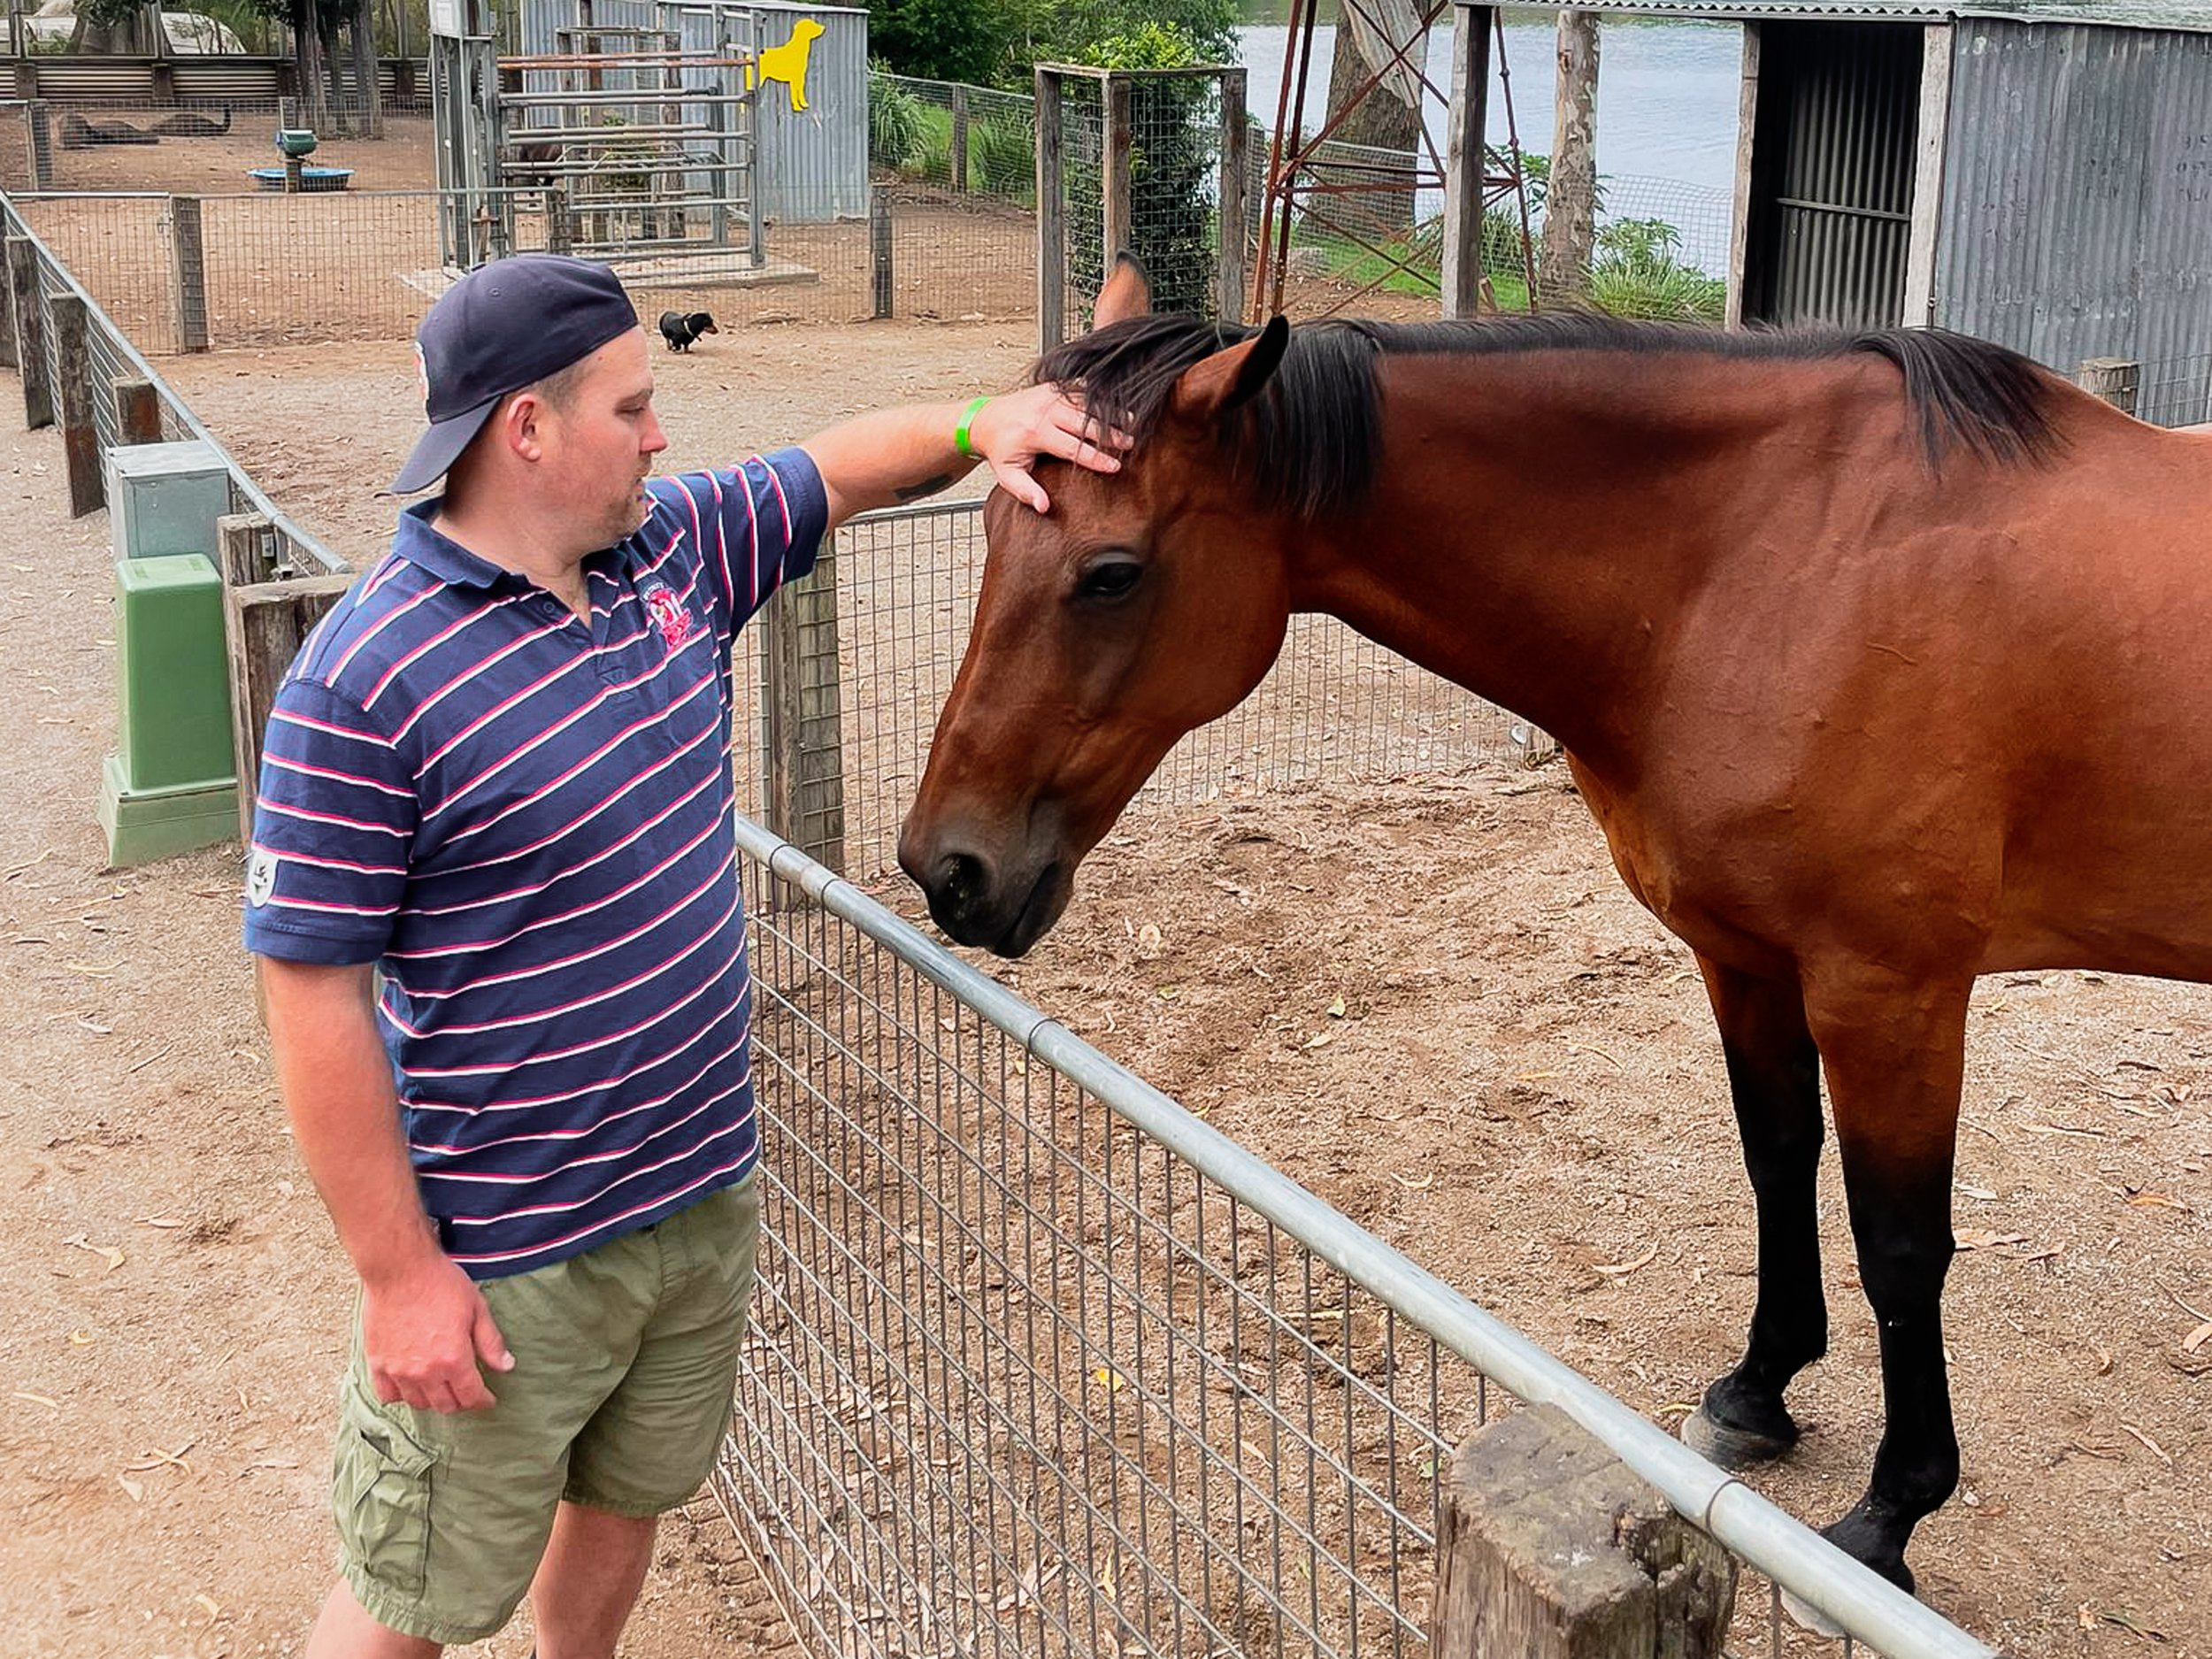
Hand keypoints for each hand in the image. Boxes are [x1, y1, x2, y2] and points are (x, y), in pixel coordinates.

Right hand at [361, 1254, 514, 1412]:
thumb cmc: (440, 1283)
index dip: (483, 1401)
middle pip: (445, 1405)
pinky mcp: (376, 1363)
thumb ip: (491, 1342)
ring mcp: (398, 1370)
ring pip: (418, 1404)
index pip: (471, 1396)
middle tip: (466, 1391)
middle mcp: (425, 1372)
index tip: (487, 1399)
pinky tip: (410, 1385)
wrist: (399, 1268)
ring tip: (441, 1387)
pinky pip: (387, 1395)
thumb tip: (506, 1366)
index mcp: (453, 1359)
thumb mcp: (477, 1308)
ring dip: (433, 1400)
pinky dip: (401, 1395)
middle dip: (461, 1402)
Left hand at [968, 383, 1133, 513]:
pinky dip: (1100, 398)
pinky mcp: (1054, 387)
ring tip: (1133, 424)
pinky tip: (1118, 406)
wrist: (985, 419)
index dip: (1096, 458)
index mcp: (1035, 432)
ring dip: (1110, 414)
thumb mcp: (1007, 475)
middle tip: (1131, 444)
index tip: (1115, 466)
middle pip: (1085, 422)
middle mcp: (1045, 410)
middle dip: (1110, 433)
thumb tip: (1043, 507)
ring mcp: (1051, 395)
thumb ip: (1025, 491)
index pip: (1072, 447)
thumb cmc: (1000, 449)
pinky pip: (1082, 390)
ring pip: (1087, 403)